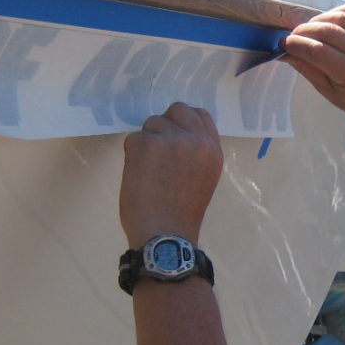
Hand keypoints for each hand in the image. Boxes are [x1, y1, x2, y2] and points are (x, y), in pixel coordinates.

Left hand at [120, 103, 223, 247]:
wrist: (165, 234)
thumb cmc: (182, 213)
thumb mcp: (203, 177)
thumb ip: (196, 152)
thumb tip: (177, 135)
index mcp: (212, 150)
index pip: (200, 115)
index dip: (184, 122)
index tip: (175, 135)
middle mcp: (195, 139)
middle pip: (176, 110)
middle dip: (165, 125)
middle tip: (157, 150)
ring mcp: (170, 139)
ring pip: (152, 123)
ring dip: (147, 142)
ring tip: (149, 170)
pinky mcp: (146, 143)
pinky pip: (134, 138)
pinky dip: (132, 154)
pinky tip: (139, 176)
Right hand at [281, 6, 344, 129]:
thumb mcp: (329, 92)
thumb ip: (307, 69)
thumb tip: (284, 53)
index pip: (317, 51)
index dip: (296, 45)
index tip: (282, 45)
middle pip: (326, 31)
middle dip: (302, 31)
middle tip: (291, 38)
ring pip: (337, 17)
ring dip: (316, 21)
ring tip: (306, 31)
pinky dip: (332, 14)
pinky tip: (323, 24)